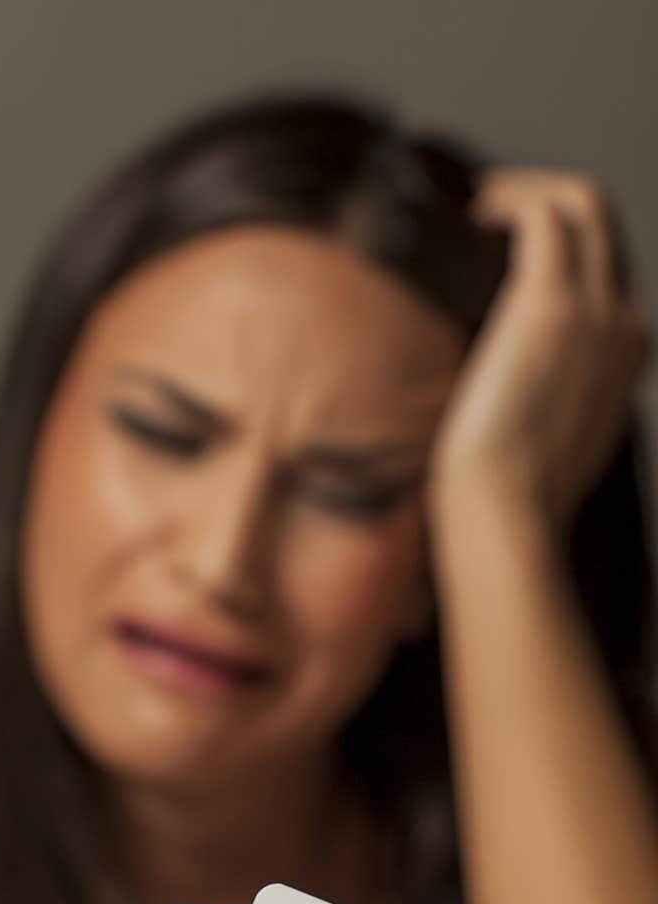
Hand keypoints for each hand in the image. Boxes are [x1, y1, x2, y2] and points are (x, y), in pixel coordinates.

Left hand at [426, 167, 651, 530]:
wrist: (508, 515)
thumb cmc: (510, 496)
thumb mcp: (549, 442)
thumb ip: (550, 397)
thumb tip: (509, 379)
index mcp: (626, 359)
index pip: (610, 276)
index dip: (563, 251)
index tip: (513, 249)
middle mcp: (623, 326)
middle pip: (607, 227)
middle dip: (552, 203)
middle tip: (495, 209)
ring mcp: (594, 312)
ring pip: (585, 205)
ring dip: (532, 189)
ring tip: (484, 202)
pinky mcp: (550, 306)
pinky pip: (545, 215)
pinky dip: (511, 199)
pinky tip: (475, 212)